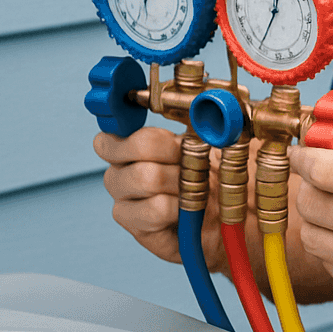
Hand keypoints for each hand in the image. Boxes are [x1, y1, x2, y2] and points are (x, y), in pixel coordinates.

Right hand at [93, 126, 226, 272]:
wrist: (224, 216)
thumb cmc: (208, 174)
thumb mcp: (203, 140)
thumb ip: (191, 119)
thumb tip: (197, 104)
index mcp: (126, 150)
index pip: (109, 137)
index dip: (142, 134)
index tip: (173, 140)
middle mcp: (117, 174)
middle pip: (136, 147)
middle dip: (174, 150)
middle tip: (195, 161)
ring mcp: (123, 202)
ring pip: (146, 177)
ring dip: (180, 179)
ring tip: (194, 187)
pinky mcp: (136, 227)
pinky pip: (155, 209)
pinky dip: (179, 206)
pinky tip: (187, 210)